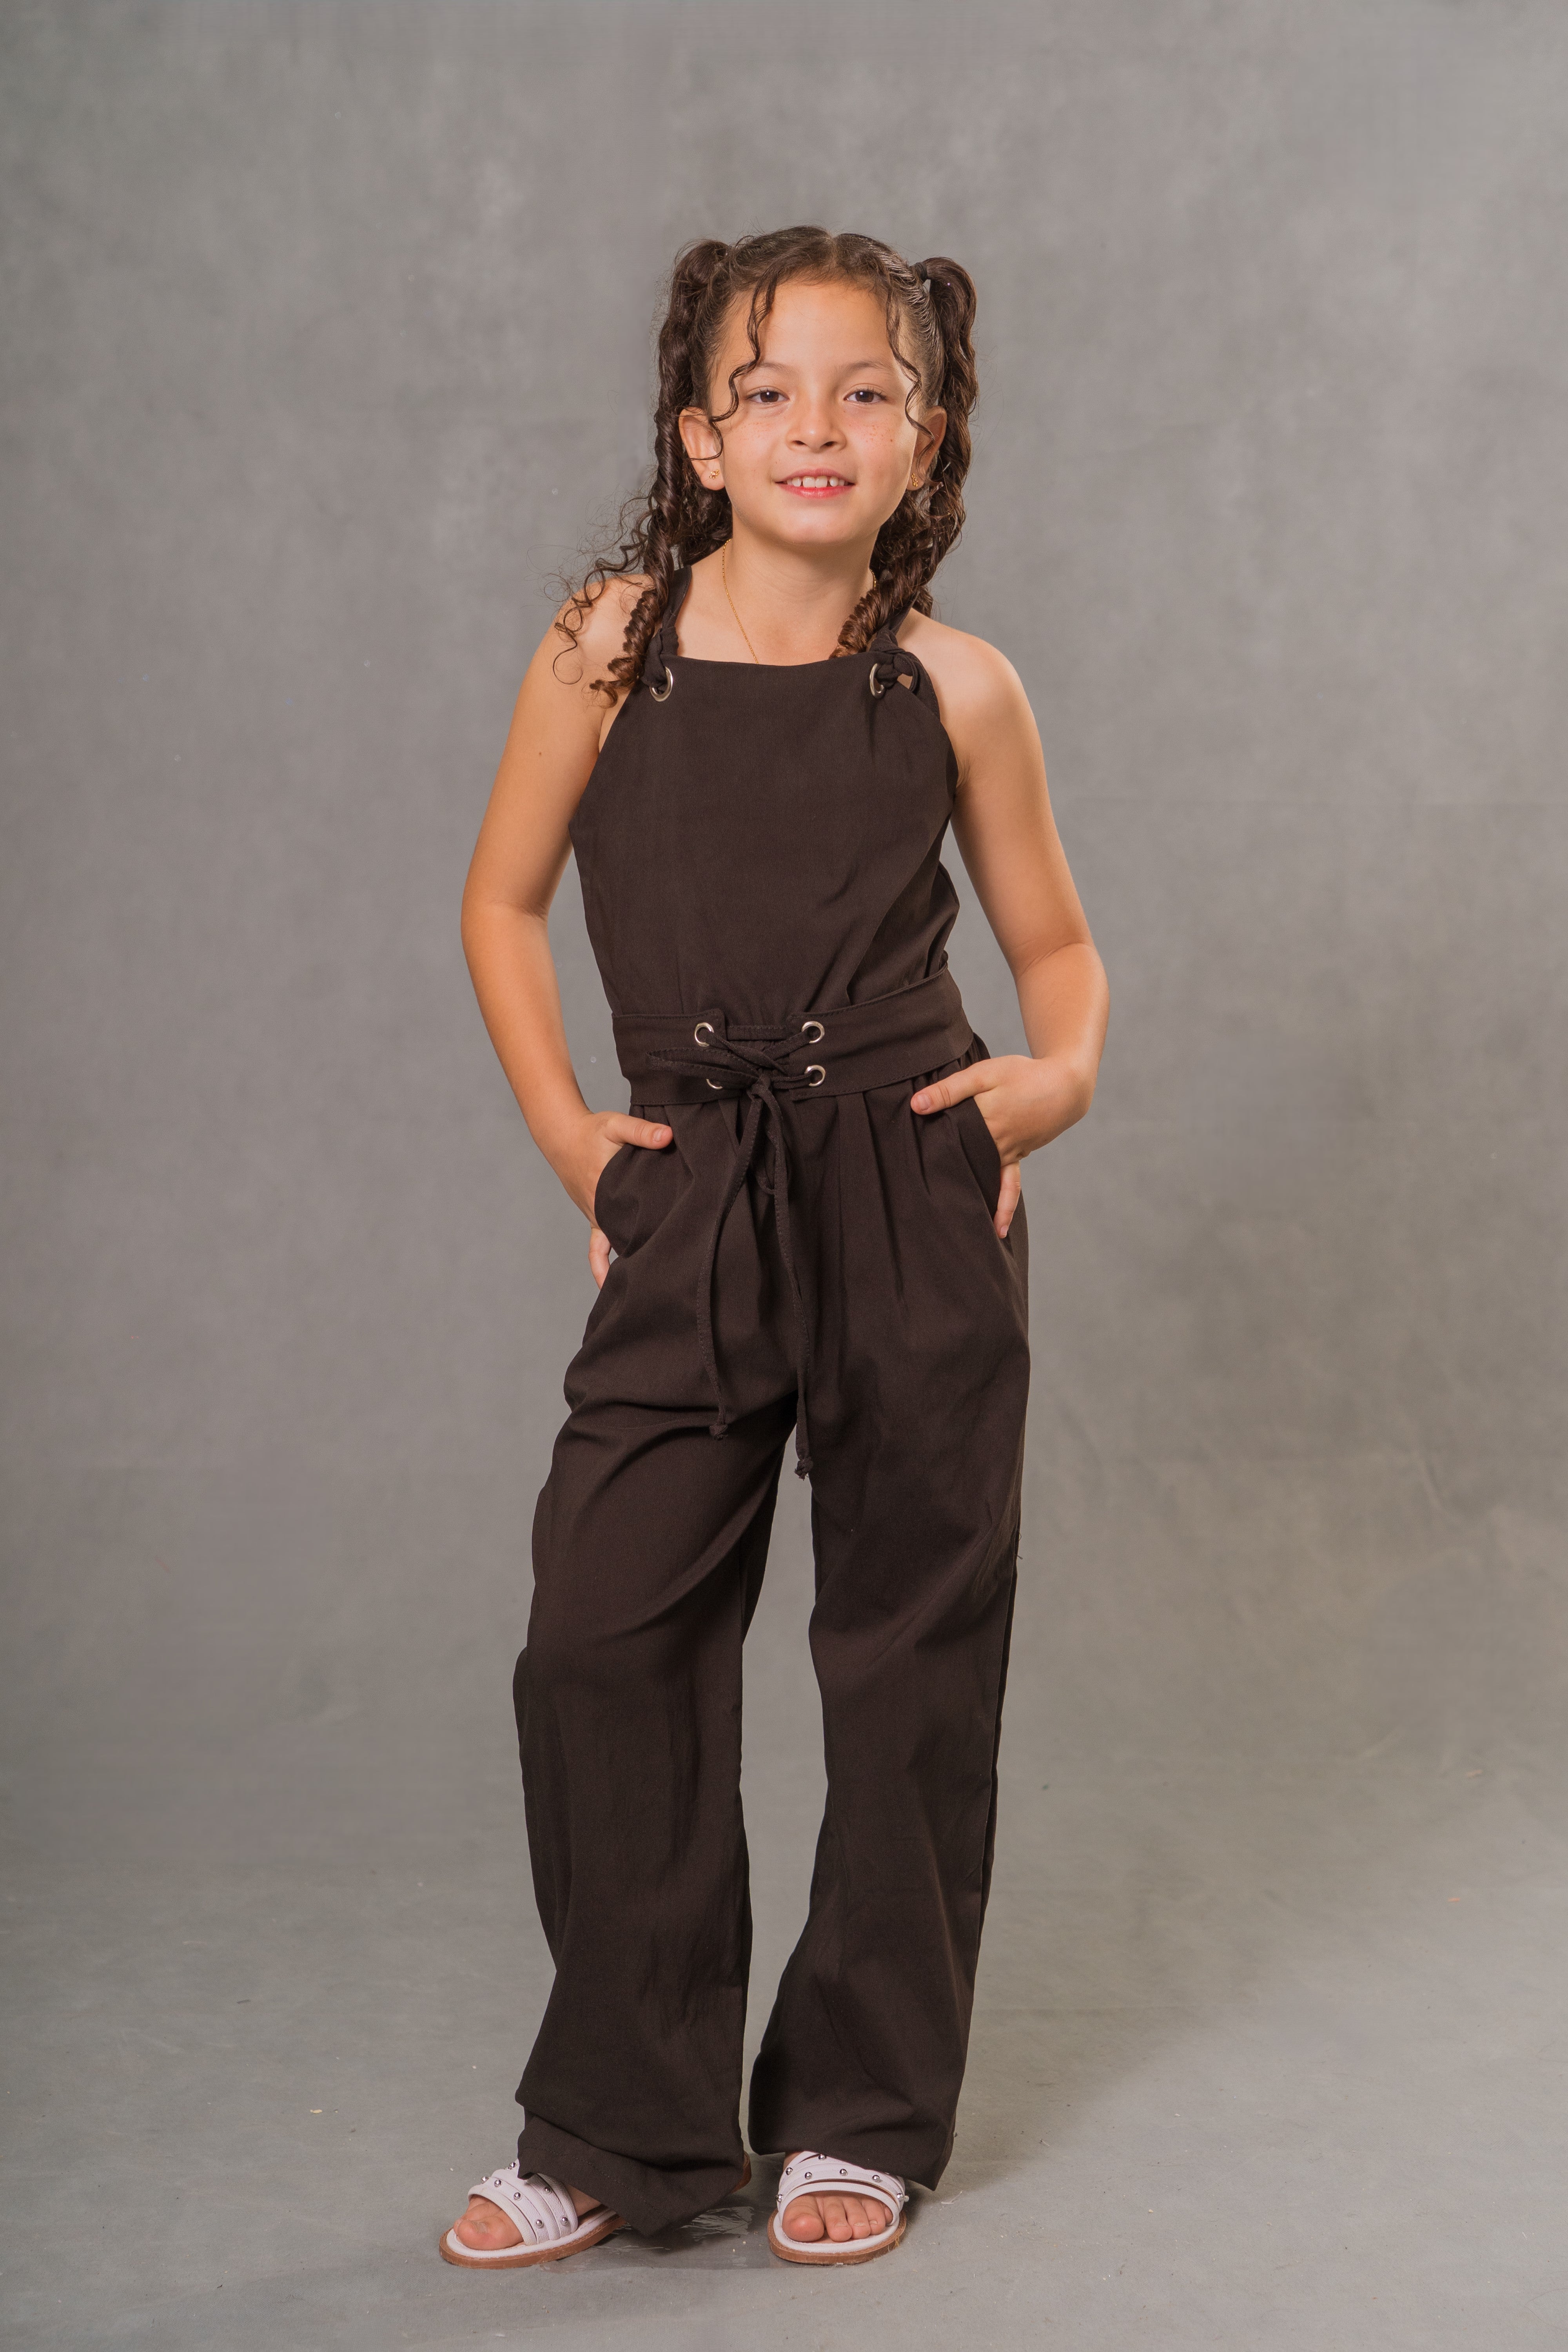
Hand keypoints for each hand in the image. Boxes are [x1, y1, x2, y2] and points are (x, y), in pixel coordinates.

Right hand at [562, 1110, 672, 1287]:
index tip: (666, 1255)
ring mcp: (595, 1215)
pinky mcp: (593, 1216)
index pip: (630, 1218)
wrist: (562, 1135)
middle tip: (663, 1283)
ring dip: (623, 1265)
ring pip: (611, 1247)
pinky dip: (600, 1265)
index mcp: (606, 1189)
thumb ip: (641, 1130)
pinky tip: (608, 1283)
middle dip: (641, 1259)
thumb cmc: (592, 1131)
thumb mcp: (616, 1125)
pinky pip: (595, 1248)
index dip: (649, 1235)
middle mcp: (598, 1208)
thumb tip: (666, 1136)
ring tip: (644, 1290)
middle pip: (623, 1239)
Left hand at [908, 1053, 1092, 1239]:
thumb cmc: (1023, 1075)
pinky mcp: (1020, 1156)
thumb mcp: (985, 1074)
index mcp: (984, 1119)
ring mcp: (1011, 1152)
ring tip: (963, 1232)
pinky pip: (1011, 1186)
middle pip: (966, 1166)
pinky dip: (1004, 1206)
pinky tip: (998, 1227)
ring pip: (987, 1181)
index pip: (950, 1142)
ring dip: (977, 1204)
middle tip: (925, 1216)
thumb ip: (950, 1089)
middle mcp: (997, 1142)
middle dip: (947, 1187)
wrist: (1065, 1085)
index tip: (908, 1175)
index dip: (930, 1154)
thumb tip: (917, 1105)